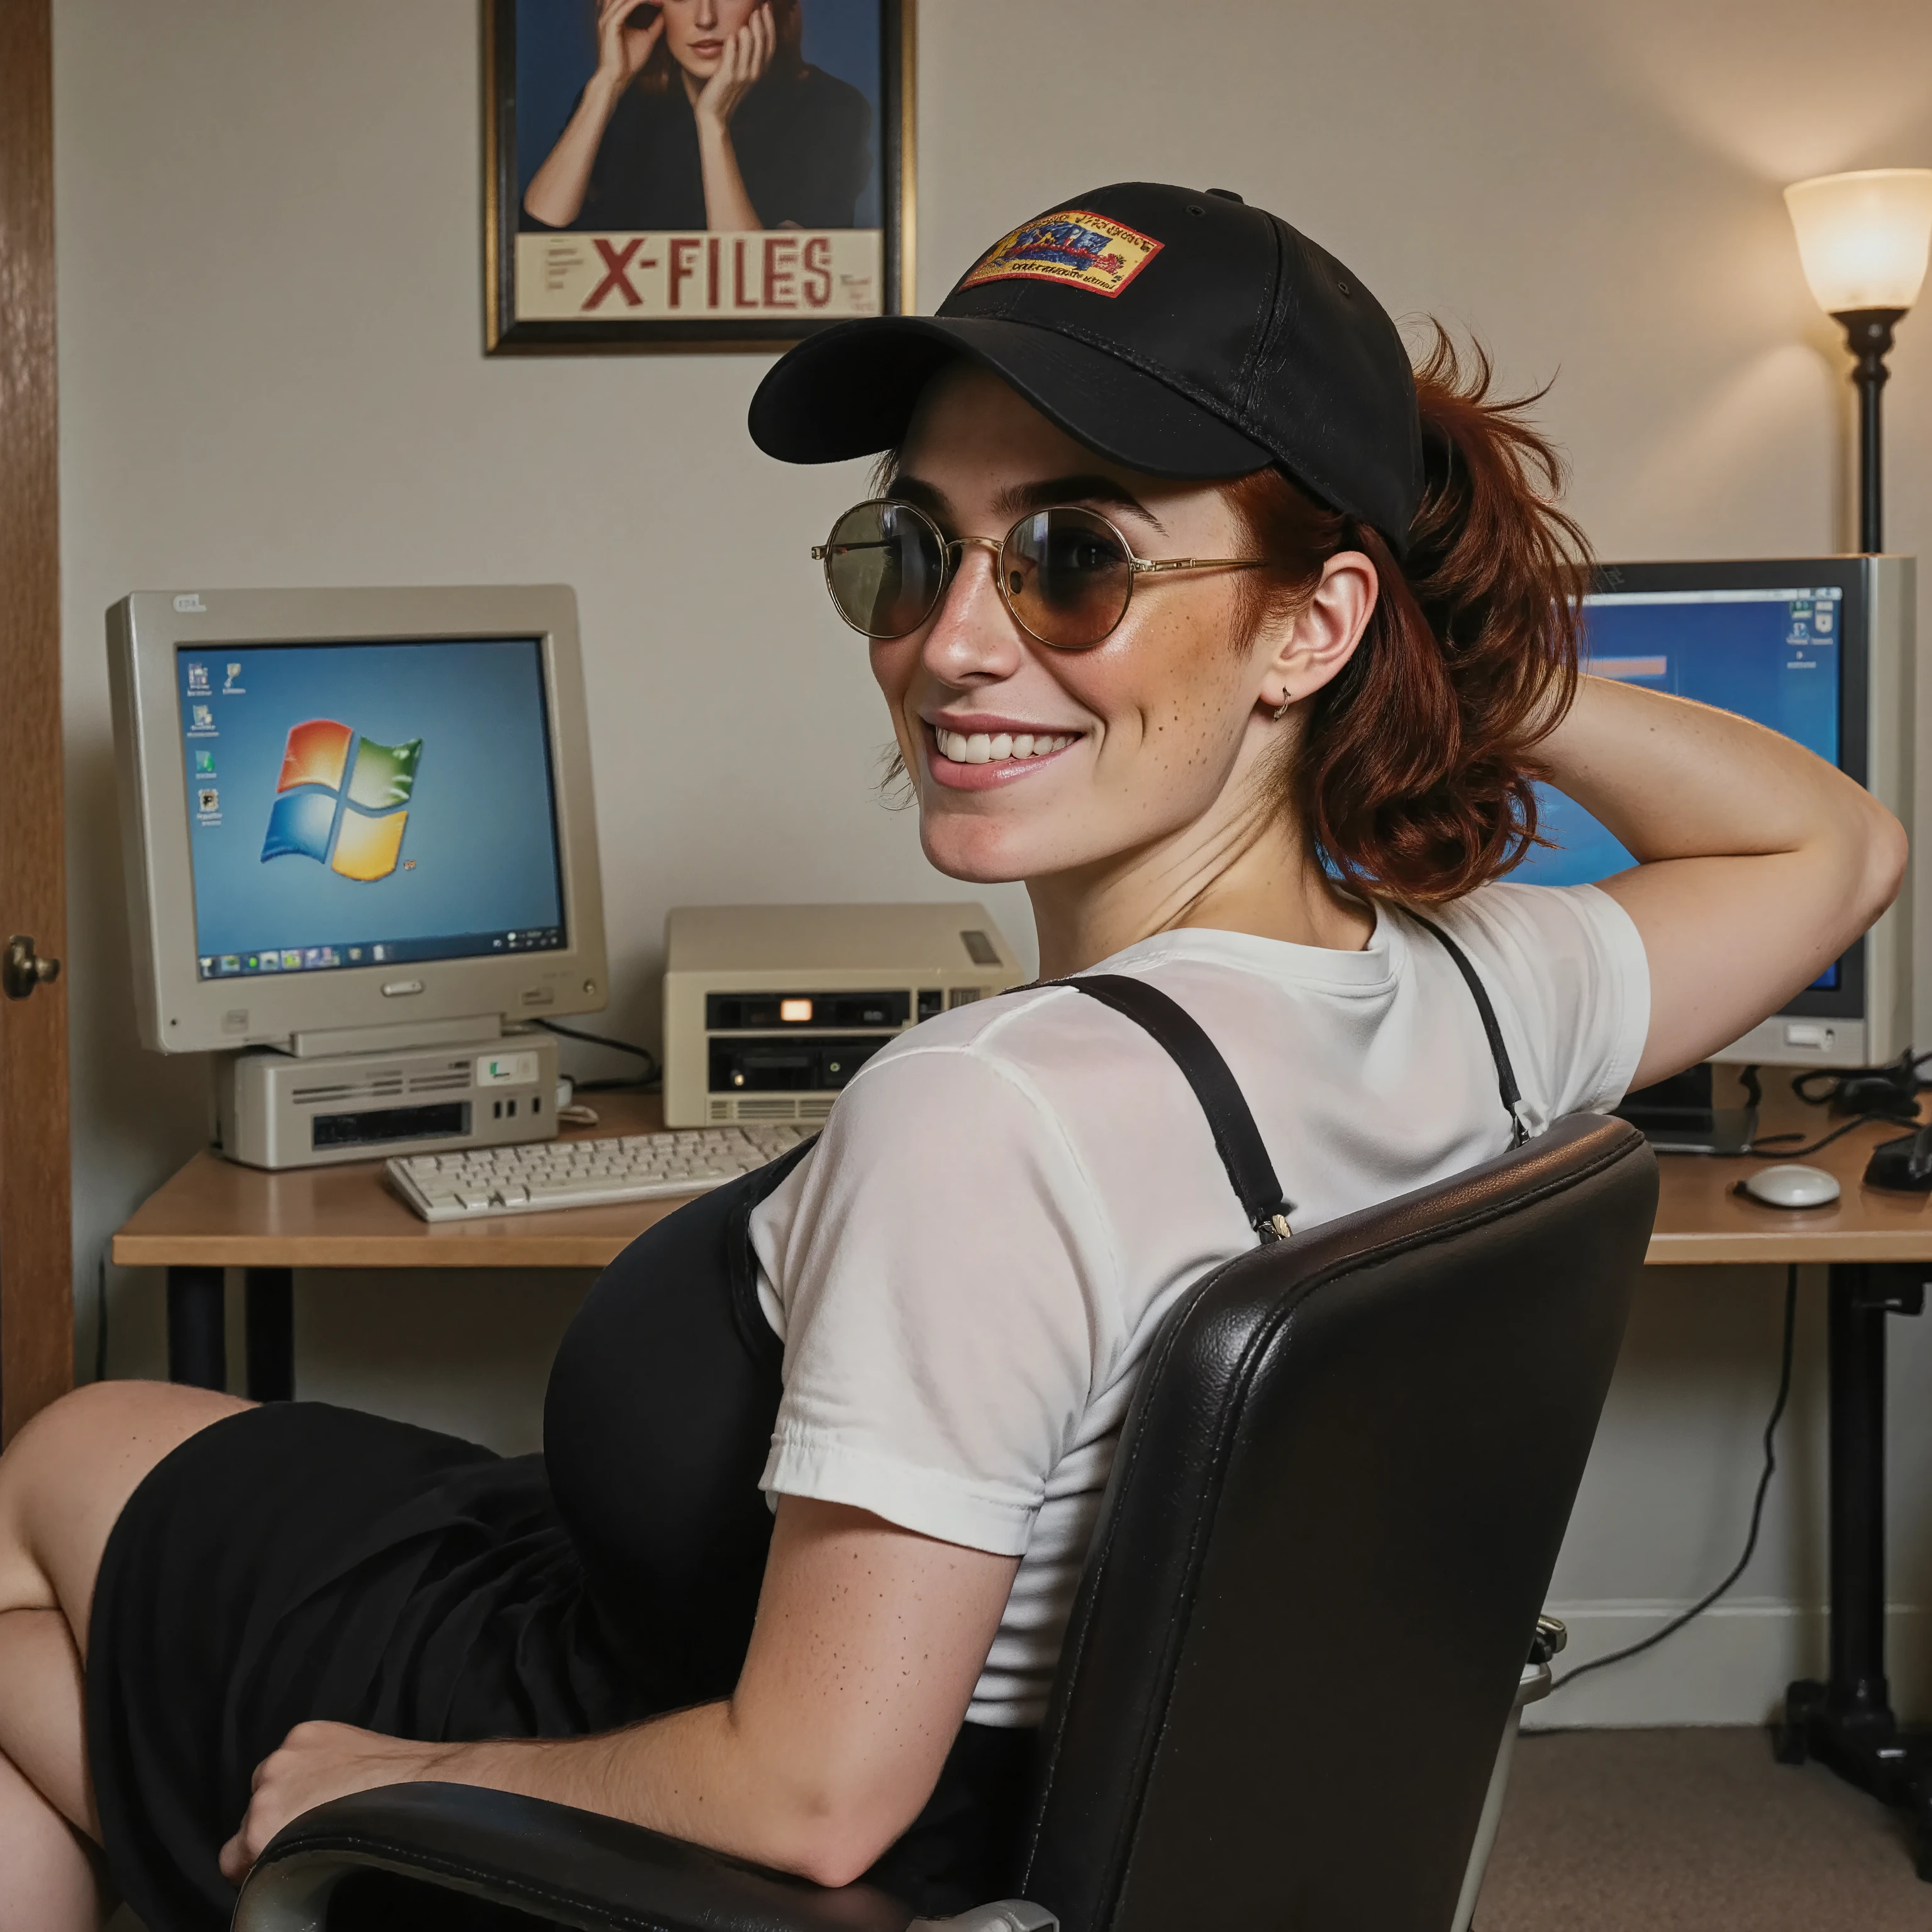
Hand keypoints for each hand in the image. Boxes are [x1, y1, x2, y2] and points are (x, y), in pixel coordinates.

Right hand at [218, 1720, 458, 1885]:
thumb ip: (283, 1856)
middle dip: (277, 1823)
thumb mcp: (313, 1862)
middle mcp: (264, 1790)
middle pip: (254, 1814)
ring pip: (273, 1780)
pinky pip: (295, 1752)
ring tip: (331, 1796)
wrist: (419, 1789)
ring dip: (291, 1787)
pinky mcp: (307, 1731)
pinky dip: (311, 1760)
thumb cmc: (372, 1836)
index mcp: (259, 1831)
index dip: (255, 1861)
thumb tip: (283, 1860)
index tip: (278, 1859)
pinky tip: (341, 1770)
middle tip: (313, 1827)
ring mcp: (285, 1756)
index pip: (231, 1857)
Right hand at [593, 0, 664, 92]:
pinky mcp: (610, 24)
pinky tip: (653, 0)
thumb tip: (665, 12)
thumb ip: (656, 24)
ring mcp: (607, 17)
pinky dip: (639, 0)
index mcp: (613, 15)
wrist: (617, 78)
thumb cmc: (628, 61)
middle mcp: (607, 13)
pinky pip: (625, 5)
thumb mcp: (647, 38)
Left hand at [694, 2, 773, 128]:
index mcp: (758, 71)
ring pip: (751, 48)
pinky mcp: (728, 78)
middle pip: (763, 43)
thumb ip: (741, 54)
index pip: (769, 44)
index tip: (766, 7)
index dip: (770, 25)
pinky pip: (732, 57)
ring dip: (752, 30)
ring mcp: (742, 76)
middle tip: (760, 6)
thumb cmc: (722, 91)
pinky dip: (733, 45)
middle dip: (763, 23)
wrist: (713, 114)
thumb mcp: (737, 71)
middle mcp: (754, 73)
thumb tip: (740, 30)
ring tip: (750, 15)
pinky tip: (733, 33)